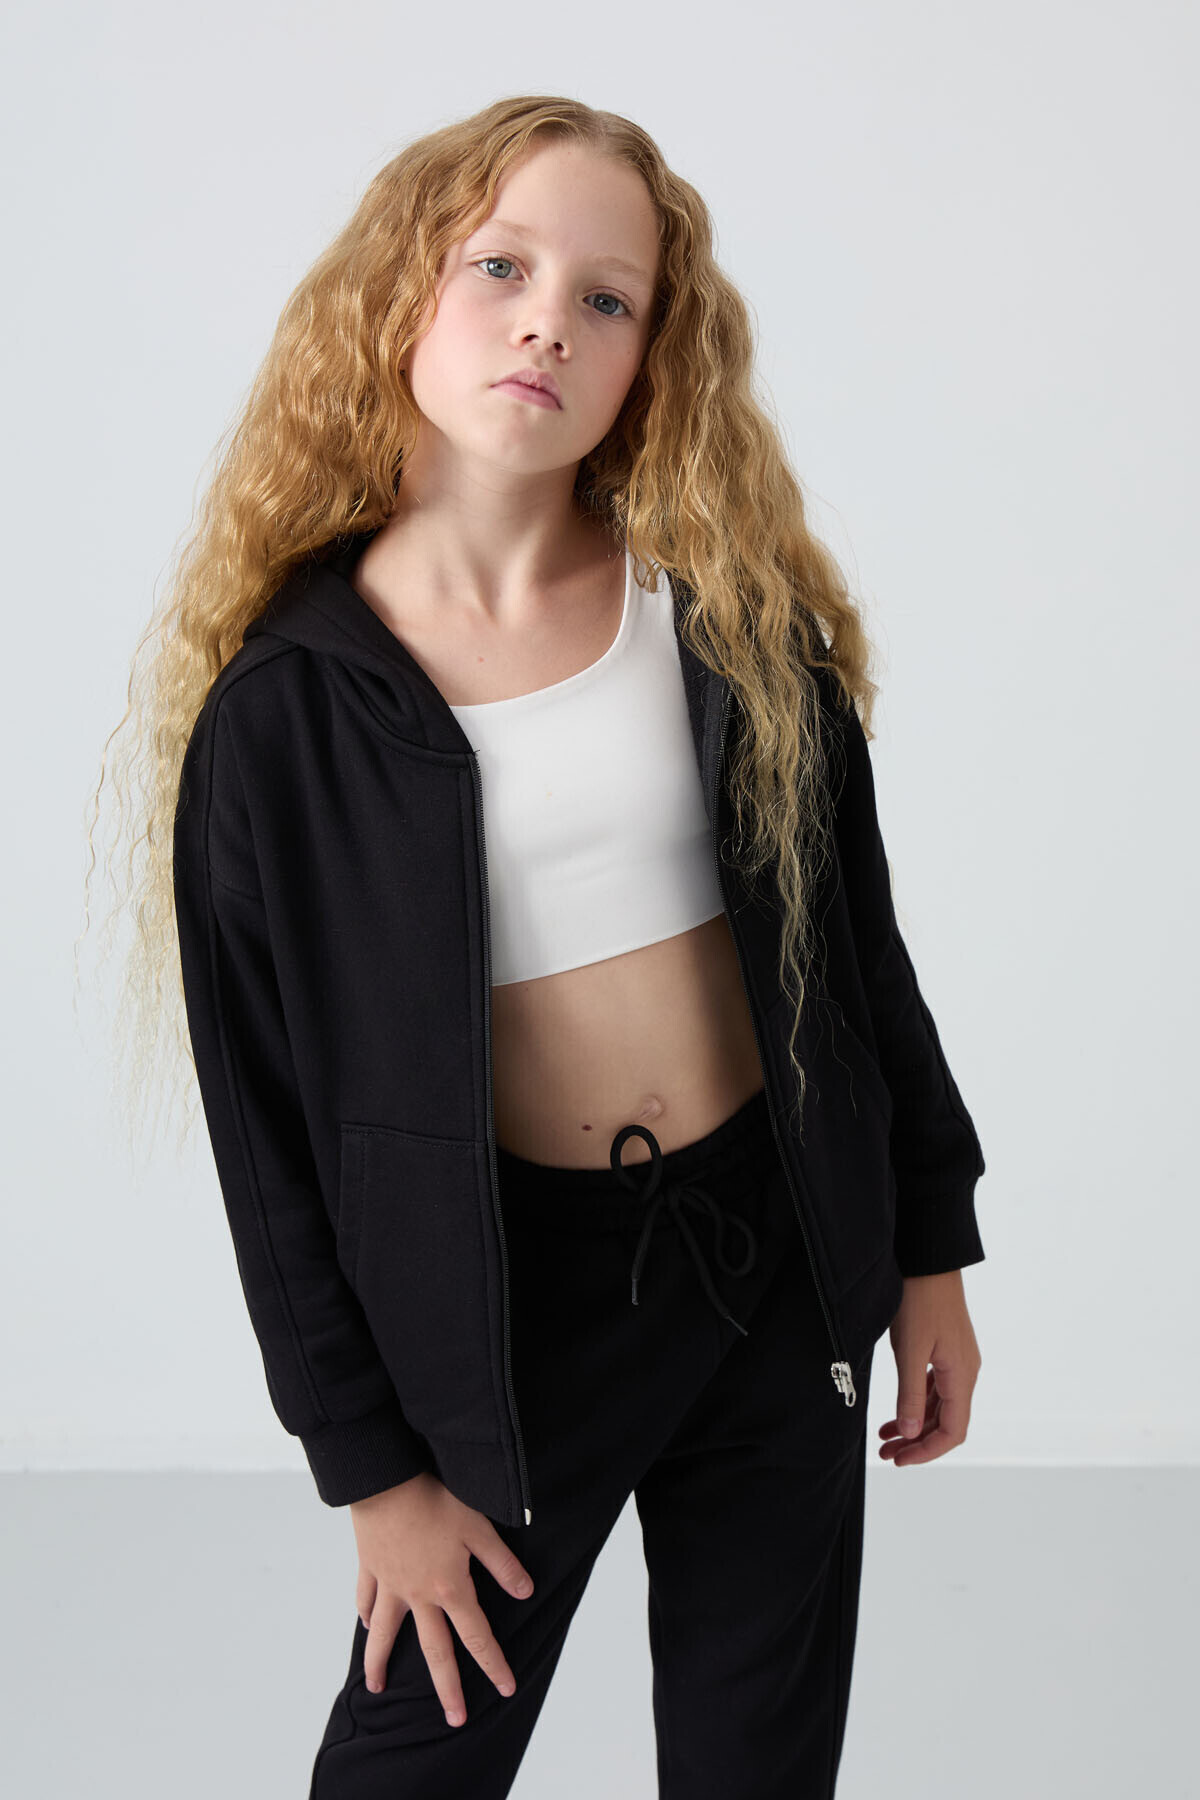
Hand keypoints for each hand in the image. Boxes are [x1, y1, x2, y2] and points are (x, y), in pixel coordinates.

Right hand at [350, 1470, 535, 1727]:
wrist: (385, 1479)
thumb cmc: (435, 1498)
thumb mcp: (478, 1527)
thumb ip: (501, 1563)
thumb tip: (525, 1592)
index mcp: (450, 1587)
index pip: (477, 1635)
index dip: (493, 1663)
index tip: (505, 1689)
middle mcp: (418, 1595)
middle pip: (434, 1651)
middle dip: (447, 1687)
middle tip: (454, 1719)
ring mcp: (390, 1584)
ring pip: (387, 1634)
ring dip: (382, 1663)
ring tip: (377, 1689)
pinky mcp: (370, 1566)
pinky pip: (367, 1599)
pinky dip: (367, 1615)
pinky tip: (368, 1626)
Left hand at [878, 1269, 980, 1465]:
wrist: (928, 1258)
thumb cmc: (919, 1298)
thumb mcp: (910, 1349)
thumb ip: (911, 1394)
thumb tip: (911, 1435)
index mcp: (962, 1375)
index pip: (953, 1431)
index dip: (928, 1452)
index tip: (899, 1460)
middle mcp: (966, 1371)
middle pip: (947, 1422)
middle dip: (917, 1442)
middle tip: (885, 1454)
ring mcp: (958, 1360)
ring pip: (941, 1407)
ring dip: (916, 1425)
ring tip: (885, 1437)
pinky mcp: (947, 1349)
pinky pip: (936, 1388)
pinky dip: (917, 1404)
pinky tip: (898, 1411)